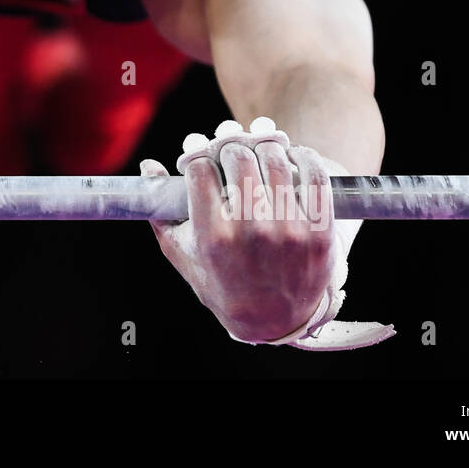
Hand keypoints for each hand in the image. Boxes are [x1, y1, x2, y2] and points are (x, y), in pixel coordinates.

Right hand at [143, 117, 335, 342]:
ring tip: (260, 151)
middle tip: (229, 153)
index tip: (201, 162)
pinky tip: (292, 156)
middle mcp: (252, 232)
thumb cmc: (221, 283)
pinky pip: (315, 176)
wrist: (273, 321)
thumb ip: (161, 211)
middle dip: (229, 148)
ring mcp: (289, 231)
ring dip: (265, 146)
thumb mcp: (183, 254)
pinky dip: (303, 156)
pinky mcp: (319, 232)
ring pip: (275, 160)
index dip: (197, 159)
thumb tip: (148, 166)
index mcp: (213, 237)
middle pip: (238, 157)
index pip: (200, 170)